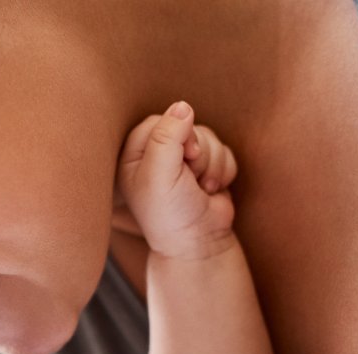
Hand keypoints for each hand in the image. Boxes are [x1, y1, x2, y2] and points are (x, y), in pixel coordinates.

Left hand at [113, 101, 238, 260]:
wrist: (199, 243)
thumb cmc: (170, 214)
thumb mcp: (160, 175)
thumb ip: (167, 136)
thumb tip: (183, 106)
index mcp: (133, 156)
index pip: (159, 121)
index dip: (176, 135)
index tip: (181, 158)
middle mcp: (156, 156)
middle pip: (187, 126)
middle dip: (197, 151)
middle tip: (190, 177)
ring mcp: (183, 161)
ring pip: (209, 138)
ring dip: (211, 164)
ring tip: (200, 189)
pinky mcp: (207, 167)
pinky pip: (224, 151)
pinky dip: (223, 171)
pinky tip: (212, 191)